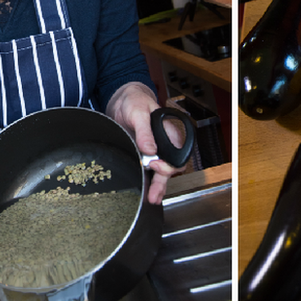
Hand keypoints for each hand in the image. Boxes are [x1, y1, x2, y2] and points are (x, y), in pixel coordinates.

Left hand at [107, 82, 185, 204]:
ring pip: (161, 173)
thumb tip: (150, 149)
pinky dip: (149, 182)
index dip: (168, 165)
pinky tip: (146, 192)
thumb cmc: (135, 102)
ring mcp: (156, 152)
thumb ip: (144, 131)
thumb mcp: (138, 113)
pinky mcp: (145, 156)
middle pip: (170, 169)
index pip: (177, 156)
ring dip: (157, 187)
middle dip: (162, 183)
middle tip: (154, 195)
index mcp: (170, 134)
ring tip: (152, 198)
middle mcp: (165, 145)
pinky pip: (150, 172)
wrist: (124, 101)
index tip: (155, 165)